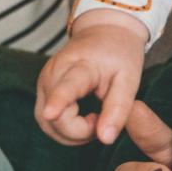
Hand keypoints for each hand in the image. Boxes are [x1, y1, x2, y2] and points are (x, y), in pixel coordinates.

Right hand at [36, 11, 150, 145]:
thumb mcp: (129, 80)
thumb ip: (118, 110)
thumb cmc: (119, 54)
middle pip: (54, 115)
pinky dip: (64, 129)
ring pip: (46, 123)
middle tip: (102, 119)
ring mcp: (44, 82)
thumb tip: (105, 139)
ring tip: (95, 120)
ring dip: (70, 133)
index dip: (58, 102)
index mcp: (79, 65)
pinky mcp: (43, 90)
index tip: (51, 113)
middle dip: (78, 131)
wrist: (105, 31)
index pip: (67, 86)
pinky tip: (82, 121)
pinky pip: (46, 121)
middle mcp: (54, 73)